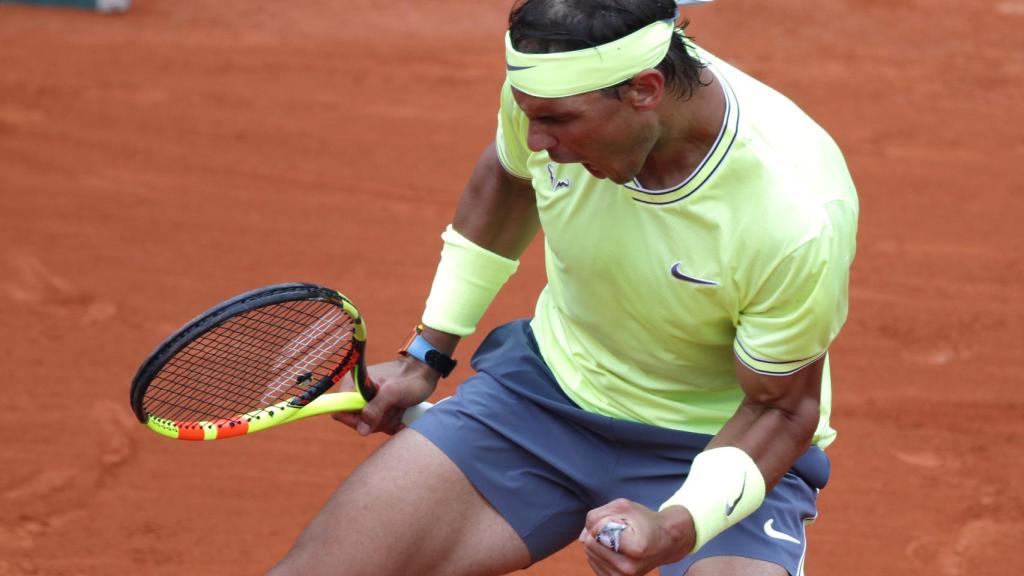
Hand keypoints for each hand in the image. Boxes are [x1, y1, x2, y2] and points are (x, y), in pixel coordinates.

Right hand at [332, 356, 437, 435]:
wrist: (425, 373)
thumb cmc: (410, 379)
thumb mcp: (392, 393)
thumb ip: (375, 409)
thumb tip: (361, 430)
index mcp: (354, 384)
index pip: (339, 410)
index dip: (354, 419)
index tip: (371, 417)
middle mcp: (358, 393)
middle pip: (356, 422)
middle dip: (377, 421)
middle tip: (392, 408)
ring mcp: (369, 402)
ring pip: (370, 425)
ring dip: (387, 421)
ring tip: (399, 408)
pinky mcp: (380, 408)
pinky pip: (380, 425)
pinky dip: (393, 423)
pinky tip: (402, 415)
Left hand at [579, 499, 694, 575]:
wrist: (666, 541)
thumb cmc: (645, 520)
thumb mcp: (623, 507)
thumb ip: (597, 516)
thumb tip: (582, 538)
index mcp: (635, 548)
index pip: (596, 533)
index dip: (601, 522)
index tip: (618, 521)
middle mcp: (629, 568)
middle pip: (589, 545)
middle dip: (597, 533)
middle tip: (618, 530)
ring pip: (589, 555)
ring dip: (598, 543)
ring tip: (618, 540)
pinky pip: (593, 564)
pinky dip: (599, 553)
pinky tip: (613, 549)